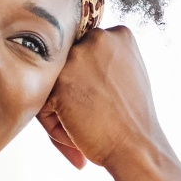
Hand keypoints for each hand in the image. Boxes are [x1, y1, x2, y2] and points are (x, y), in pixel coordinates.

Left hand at [36, 26, 164, 170]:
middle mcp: (98, 37)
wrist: (137, 147)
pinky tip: (77, 134)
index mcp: (119, 34)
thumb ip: (105, 60)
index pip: (83, 51)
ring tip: (85, 126)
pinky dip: (54, 125)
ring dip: (60, 108)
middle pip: (65, 64)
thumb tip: (74, 56)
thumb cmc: (133, 120)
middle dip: (70, 92)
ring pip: (51, 82)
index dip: (85, 80)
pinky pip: (42, 103)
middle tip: (92, 116)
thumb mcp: (128, 74)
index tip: (98, 100)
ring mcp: (78, 56)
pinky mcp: (61, 80)